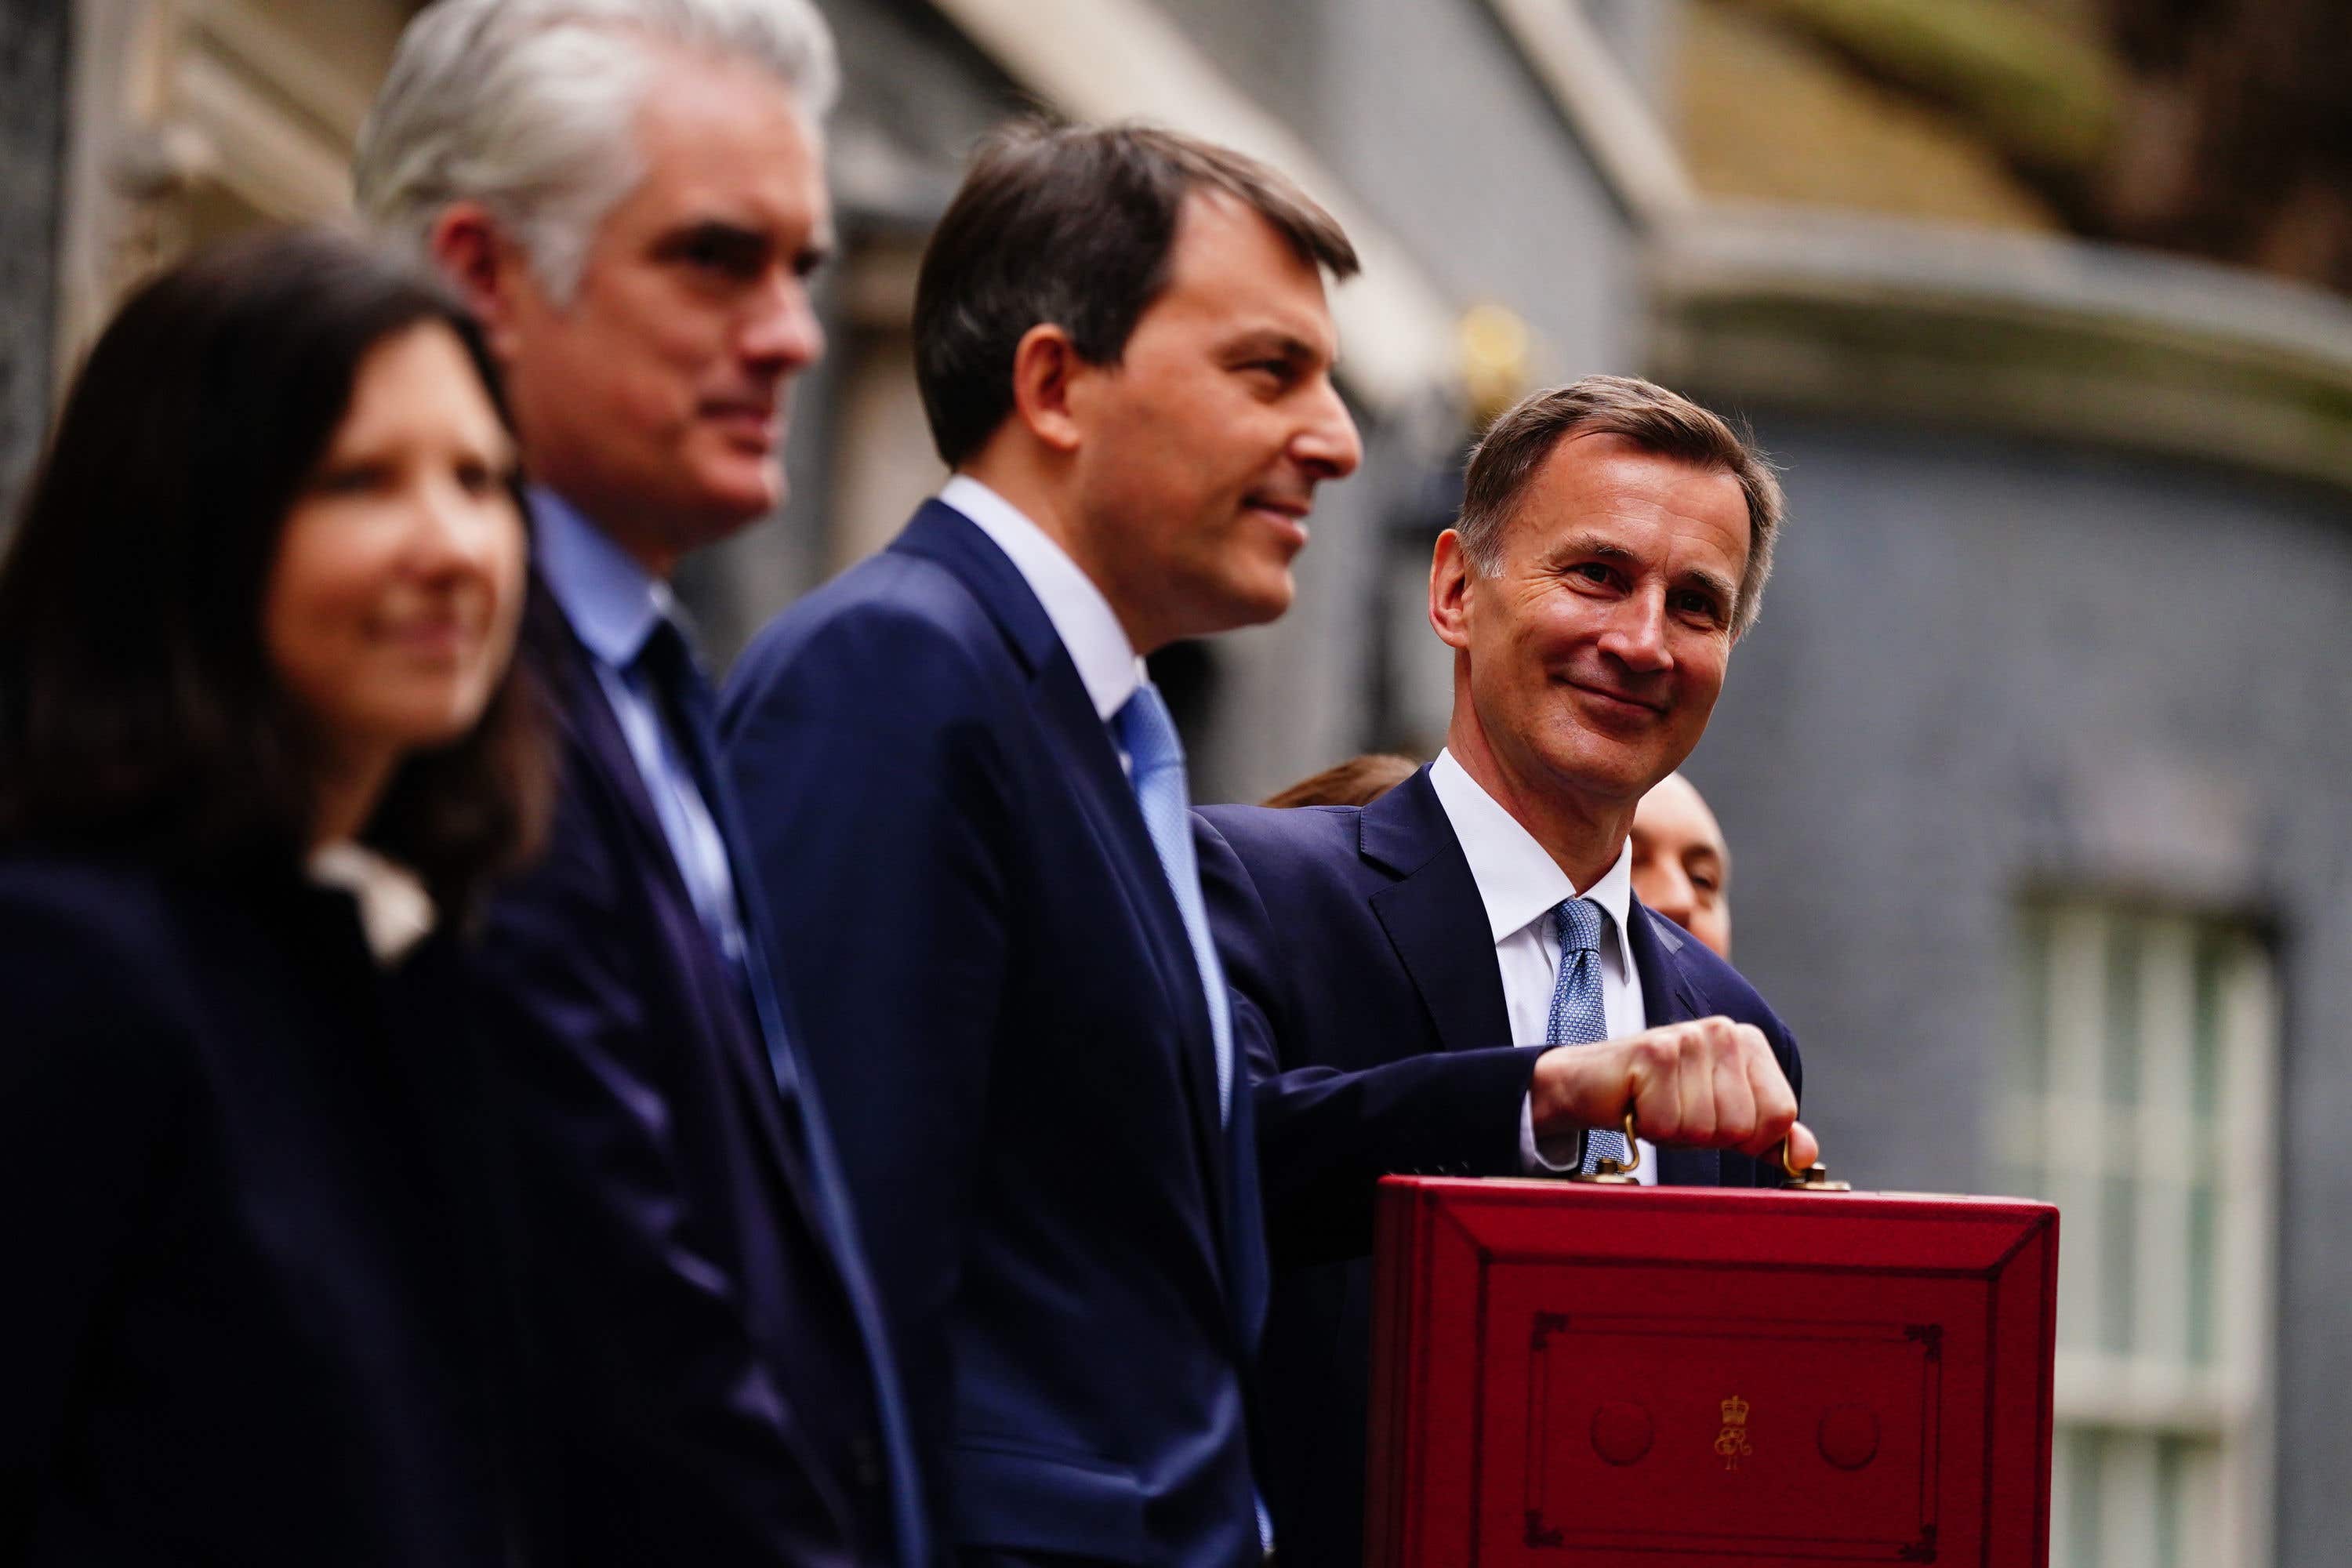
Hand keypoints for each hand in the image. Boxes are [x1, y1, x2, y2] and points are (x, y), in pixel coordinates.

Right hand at [1529, 1015, 1813, 1164]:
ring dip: (1675, 1133)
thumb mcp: (1720, 1118)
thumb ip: (1766, 1135)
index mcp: (1747, 1043)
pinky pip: (1669, 1124)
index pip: (1780, 1115)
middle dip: (1705, 1135)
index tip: (1709, 1117)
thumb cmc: (1655, 1099)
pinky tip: (1636, 1103)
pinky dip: (1648, 1128)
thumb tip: (1806, 1155)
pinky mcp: (1654, 1053)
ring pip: (1707, 1128)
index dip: (1746, 1137)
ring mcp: (1688, 1038)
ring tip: (1655, 1107)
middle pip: (1743, 1126)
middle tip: (1674, 1111)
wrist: (1588, 1084)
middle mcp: (1723, 1032)